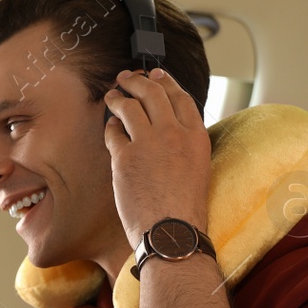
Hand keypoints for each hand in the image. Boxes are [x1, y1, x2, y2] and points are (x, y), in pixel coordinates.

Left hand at [102, 67, 210, 247]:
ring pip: (129, 105)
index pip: (180, 96)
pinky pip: (113, 130)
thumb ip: (184, 143)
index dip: (165, 81)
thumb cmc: (185, 210)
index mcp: (196, 136)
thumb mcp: (197, 168)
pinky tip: (111, 128)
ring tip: (112, 96)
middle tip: (126, 77)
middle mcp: (173, 133)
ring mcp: (148, 143)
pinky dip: (111, 127)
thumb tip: (166, 127)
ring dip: (118, 97)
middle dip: (137, 80)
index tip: (156, 74)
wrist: (172, 233)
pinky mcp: (125, 157)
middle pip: (152, 92)